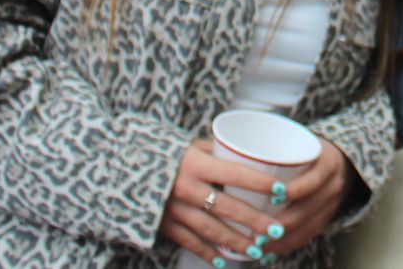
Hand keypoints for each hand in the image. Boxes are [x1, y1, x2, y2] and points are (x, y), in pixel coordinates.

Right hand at [158, 138, 356, 264]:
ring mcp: (173, 210)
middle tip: (276, 230)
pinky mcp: (163, 226)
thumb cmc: (161, 152)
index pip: (234, 174)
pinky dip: (208, 252)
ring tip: (257, 249)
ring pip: (211, 230)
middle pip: (227, 208)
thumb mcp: (188, 146)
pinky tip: (224, 260)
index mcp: (193, 164)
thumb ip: (215, 152)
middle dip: (254, 221)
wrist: (120, 168)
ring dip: (236, 242)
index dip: (259, 183)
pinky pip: (190, 242)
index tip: (281, 191)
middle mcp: (185, 189)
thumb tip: (246, 154)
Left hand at [258, 137, 356, 253]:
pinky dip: (289, 244)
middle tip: (254, 230)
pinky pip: (309, 236)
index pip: (313, 180)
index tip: (272, 198)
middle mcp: (333, 185)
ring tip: (257, 244)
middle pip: (307, 210)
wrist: (342, 159)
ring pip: (307, 228)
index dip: (295, 190)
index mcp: (328, 163)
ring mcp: (332, 205)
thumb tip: (230, 147)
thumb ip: (276, 147)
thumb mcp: (302, 141)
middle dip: (280, 224)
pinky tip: (270, 250)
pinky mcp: (327, 218)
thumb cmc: (309, 148)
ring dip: (281, 240)